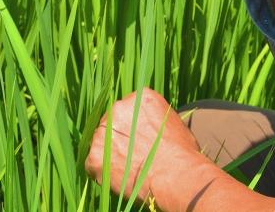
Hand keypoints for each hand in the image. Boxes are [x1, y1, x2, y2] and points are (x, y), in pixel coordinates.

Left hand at [84, 87, 203, 205]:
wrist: (176, 175)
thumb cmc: (182, 153)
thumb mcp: (172, 121)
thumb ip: (152, 117)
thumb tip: (148, 125)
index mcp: (139, 97)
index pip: (128, 109)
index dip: (132, 126)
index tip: (138, 139)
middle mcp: (118, 108)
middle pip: (111, 122)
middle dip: (119, 138)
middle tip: (132, 155)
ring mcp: (104, 131)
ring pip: (100, 142)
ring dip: (109, 154)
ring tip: (128, 168)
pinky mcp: (95, 155)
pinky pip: (93, 164)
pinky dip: (103, 172)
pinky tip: (120, 178)